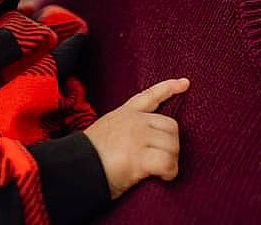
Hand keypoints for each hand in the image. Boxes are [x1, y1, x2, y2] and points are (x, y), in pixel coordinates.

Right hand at [83, 78, 189, 198]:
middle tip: (162, 159)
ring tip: (159, 171)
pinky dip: (170, 172)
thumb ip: (123, 130)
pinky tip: (162, 177)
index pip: (149, 96)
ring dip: (171, 160)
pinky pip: (168, 162)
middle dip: (171, 144)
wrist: (76, 167)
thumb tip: (141, 143)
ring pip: (172, 144)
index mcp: (123, 114)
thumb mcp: (105, 131)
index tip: (184, 83)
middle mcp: (133, 121)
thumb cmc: (88, 156)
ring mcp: (137, 136)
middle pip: (171, 125)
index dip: (168, 88)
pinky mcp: (140, 156)